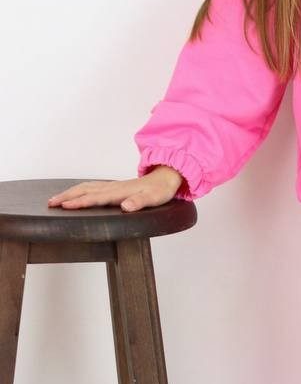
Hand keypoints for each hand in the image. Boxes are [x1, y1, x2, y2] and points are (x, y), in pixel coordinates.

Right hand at [46, 166, 185, 212]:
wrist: (166, 177)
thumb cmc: (160, 190)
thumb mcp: (153, 198)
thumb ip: (139, 202)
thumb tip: (126, 206)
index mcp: (120, 192)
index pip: (95, 198)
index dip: (80, 202)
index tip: (64, 206)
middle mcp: (113, 187)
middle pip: (85, 190)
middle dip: (67, 196)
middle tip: (50, 203)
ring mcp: (113, 186)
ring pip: (86, 187)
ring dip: (70, 192)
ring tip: (56, 199)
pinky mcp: (114, 187)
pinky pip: (92, 187)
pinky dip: (79, 189)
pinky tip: (75, 193)